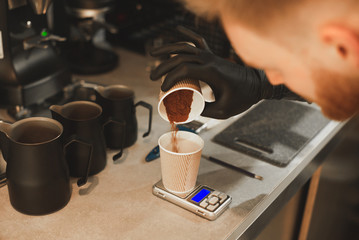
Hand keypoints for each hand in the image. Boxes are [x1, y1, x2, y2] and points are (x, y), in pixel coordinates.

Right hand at [150, 26, 273, 118]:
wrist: (257, 85)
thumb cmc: (242, 98)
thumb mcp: (222, 111)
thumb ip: (203, 111)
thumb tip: (187, 111)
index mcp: (212, 71)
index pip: (184, 69)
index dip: (170, 78)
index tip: (163, 89)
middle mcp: (209, 60)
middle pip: (180, 58)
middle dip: (163, 67)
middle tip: (152, 77)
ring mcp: (211, 56)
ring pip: (185, 47)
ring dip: (168, 48)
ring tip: (153, 53)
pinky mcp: (213, 56)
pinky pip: (198, 41)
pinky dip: (187, 35)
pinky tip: (177, 29)